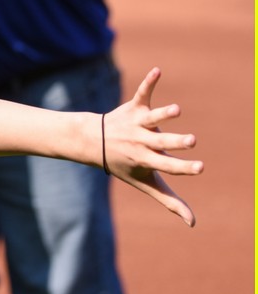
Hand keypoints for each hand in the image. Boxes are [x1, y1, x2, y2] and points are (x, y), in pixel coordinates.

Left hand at [103, 67, 202, 226]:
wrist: (92, 142)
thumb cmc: (124, 165)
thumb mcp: (145, 183)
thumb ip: (169, 200)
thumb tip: (192, 223)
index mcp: (145, 160)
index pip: (166, 166)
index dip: (183, 167)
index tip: (200, 167)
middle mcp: (141, 141)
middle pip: (161, 142)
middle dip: (175, 142)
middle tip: (191, 140)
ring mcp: (137, 123)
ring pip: (151, 118)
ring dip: (163, 113)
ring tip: (176, 110)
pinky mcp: (134, 107)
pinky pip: (142, 93)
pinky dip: (149, 82)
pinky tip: (158, 70)